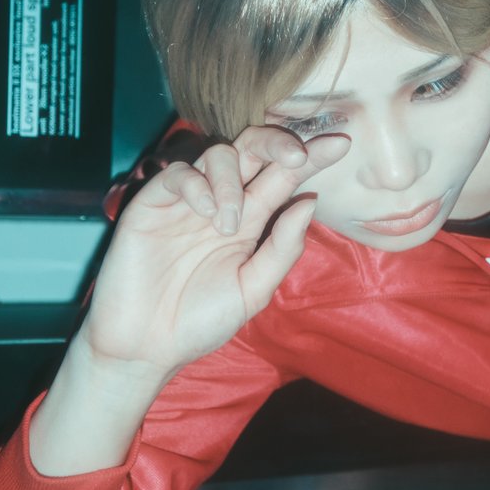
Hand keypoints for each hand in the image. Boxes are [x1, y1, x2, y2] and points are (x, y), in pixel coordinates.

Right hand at [78, 126, 348, 382]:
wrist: (147, 347)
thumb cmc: (202, 320)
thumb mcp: (254, 288)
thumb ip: (283, 247)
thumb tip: (310, 200)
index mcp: (252, 219)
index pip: (285, 177)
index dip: (312, 157)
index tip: (342, 143)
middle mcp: (225, 202)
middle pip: (254, 150)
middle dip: (279, 142)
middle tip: (297, 155)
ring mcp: (189, 200)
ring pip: (220, 155)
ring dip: (233, 181)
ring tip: (228, 225)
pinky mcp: (153, 203)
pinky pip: (179, 174)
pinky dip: (197, 185)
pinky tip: (205, 214)